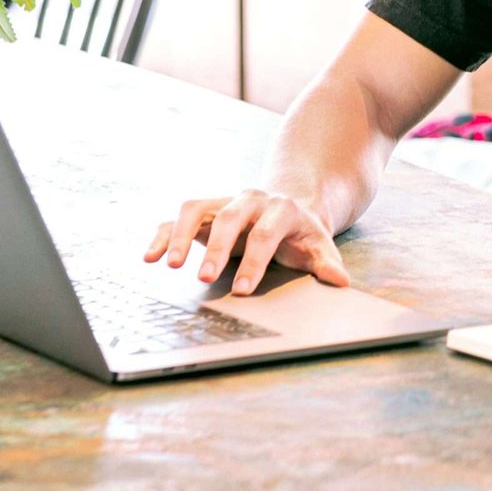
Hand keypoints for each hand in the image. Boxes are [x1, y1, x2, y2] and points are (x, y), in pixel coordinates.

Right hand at [143, 189, 350, 295]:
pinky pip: (178, 218)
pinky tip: (150, 256)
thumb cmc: (302, 234)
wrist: (289, 207)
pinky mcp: (205, 211)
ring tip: (169, 266)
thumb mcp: (319, 246)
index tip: (242, 290)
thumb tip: (341, 282)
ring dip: (182, 236)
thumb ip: (327, 264)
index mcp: (281, 209)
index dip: (254, 261)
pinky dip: (163, 235)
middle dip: (216, 249)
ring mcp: (224, 202)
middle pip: (230, 219)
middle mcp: (250, 200)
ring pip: (197, 210)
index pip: (265, 234)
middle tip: (204, 278)